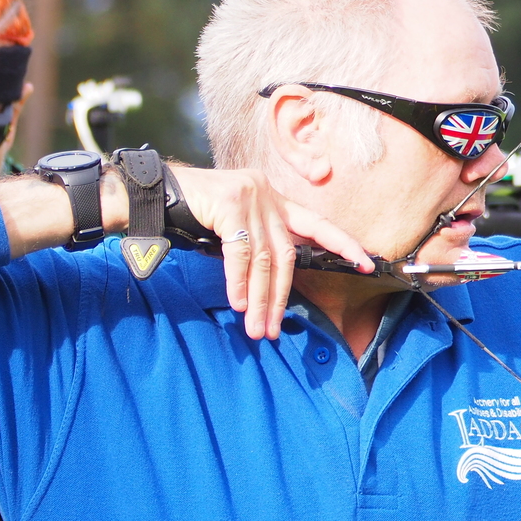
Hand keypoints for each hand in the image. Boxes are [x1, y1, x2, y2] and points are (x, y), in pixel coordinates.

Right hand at [167, 165, 371, 340]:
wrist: (155, 190)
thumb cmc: (194, 215)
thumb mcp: (235, 226)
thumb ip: (258, 244)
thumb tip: (270, 286)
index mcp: (275, 201)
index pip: (318, 225)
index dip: (343, 244)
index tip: (366, 264)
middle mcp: (268, 196)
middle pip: (286, 255)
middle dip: (281, 297)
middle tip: (274, 329)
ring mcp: (252, 196)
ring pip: (264, 259)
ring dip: (260, 298)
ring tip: (256, 327)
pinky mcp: (231, 202)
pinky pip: (241, 252)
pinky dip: (239, 281)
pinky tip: (238, 302)